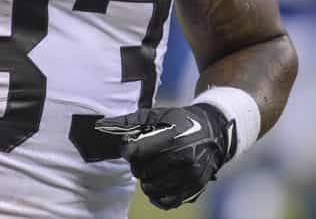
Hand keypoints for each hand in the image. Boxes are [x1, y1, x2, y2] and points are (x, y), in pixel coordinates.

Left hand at [95, 104, 235, 209]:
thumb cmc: (180, 120)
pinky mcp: (194, 188)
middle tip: (142, 160)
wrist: (213, 132)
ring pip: (152, 188)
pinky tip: (157, 186)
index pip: (135, 154)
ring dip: (146, 181)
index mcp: (171, 138)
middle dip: (137, 166)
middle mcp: (182, 158)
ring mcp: (189, 175)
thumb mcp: (156, 114)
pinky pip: (168, 201)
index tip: (130, 149)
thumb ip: (129, 121)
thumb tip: (101, 125)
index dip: (128, 152)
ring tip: (150, 171)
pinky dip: (158, 197)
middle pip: (141, 172)